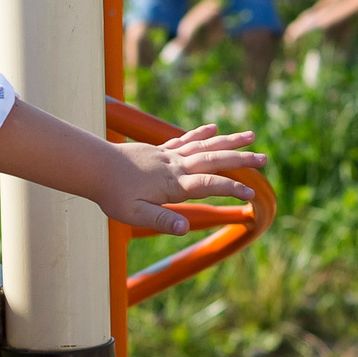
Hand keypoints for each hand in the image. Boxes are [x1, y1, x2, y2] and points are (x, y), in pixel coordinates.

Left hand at [100, 125, 261, 234]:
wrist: (92, 167)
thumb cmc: (112, 194)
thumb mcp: (134, 214)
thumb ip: (161, 219)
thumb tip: (185, 228)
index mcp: (172, 184)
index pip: (208, 185)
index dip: (231, 189)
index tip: (251, 195)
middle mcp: (174, 166)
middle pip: (213, 160)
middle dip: (240, 160)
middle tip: (265, 159)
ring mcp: (168, 155)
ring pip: (204, 146)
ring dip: (228, 141)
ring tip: (251, 136)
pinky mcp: (159, 150)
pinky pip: (185, 140)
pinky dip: (201, 134)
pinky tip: (214, 128)